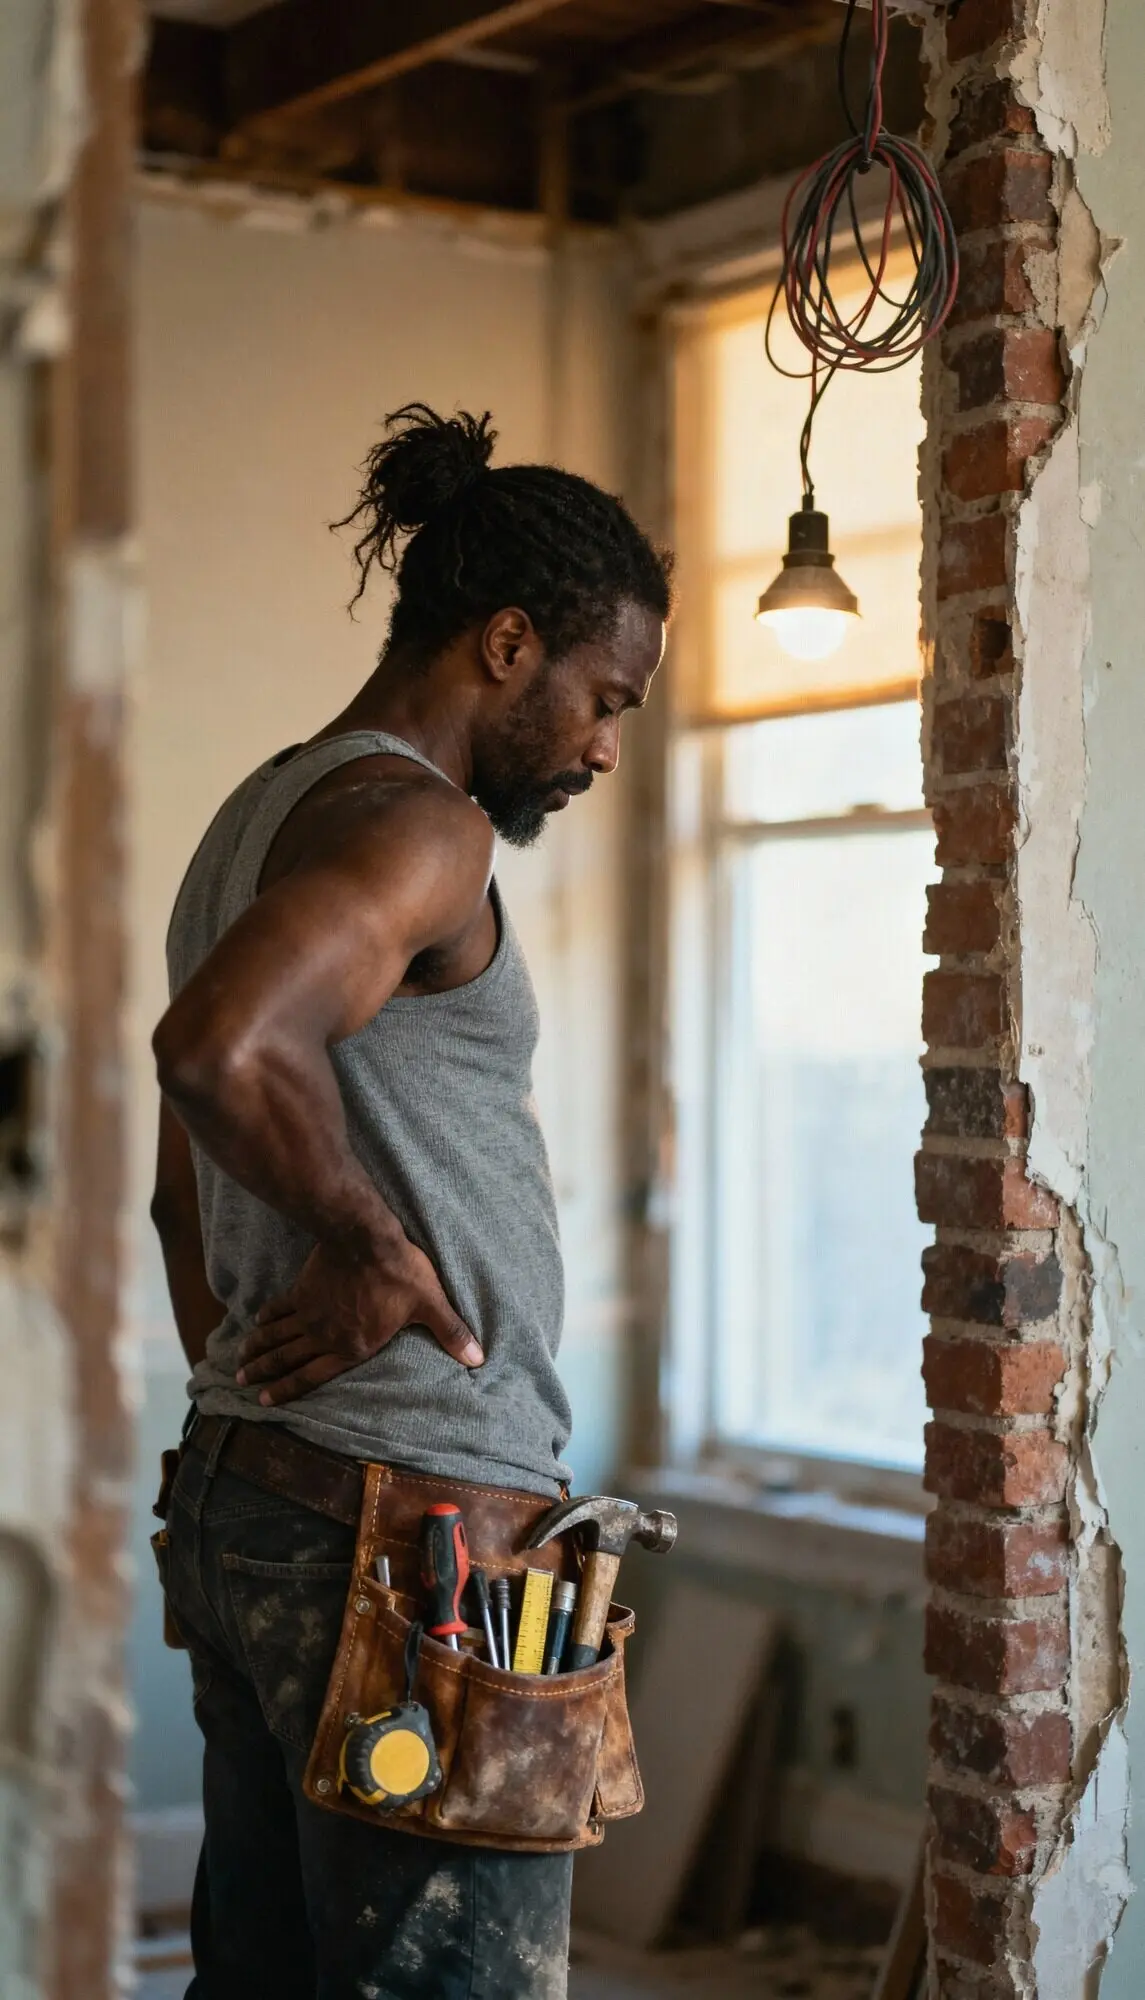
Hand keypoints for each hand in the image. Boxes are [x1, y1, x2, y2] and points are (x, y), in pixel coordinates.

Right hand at [235, 1230, 482, 1404]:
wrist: (367, 1237)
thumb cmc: (401, 1273)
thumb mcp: (430, 1304)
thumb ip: (451, 1333)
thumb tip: (479, 1358)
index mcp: (353, 1348)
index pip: (314, 1376)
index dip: (288, 1390)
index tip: (265, 1401)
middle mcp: (325, 1336)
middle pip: (288, 1359)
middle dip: (265, 1375)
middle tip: (243, 1384)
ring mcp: (310, 1312)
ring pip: (278, 1336)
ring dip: (258, 1350)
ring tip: (239, 1362)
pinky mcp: (303, 1289)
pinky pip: (280, 1307)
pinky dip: (267, 1317)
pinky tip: (256, 1322)